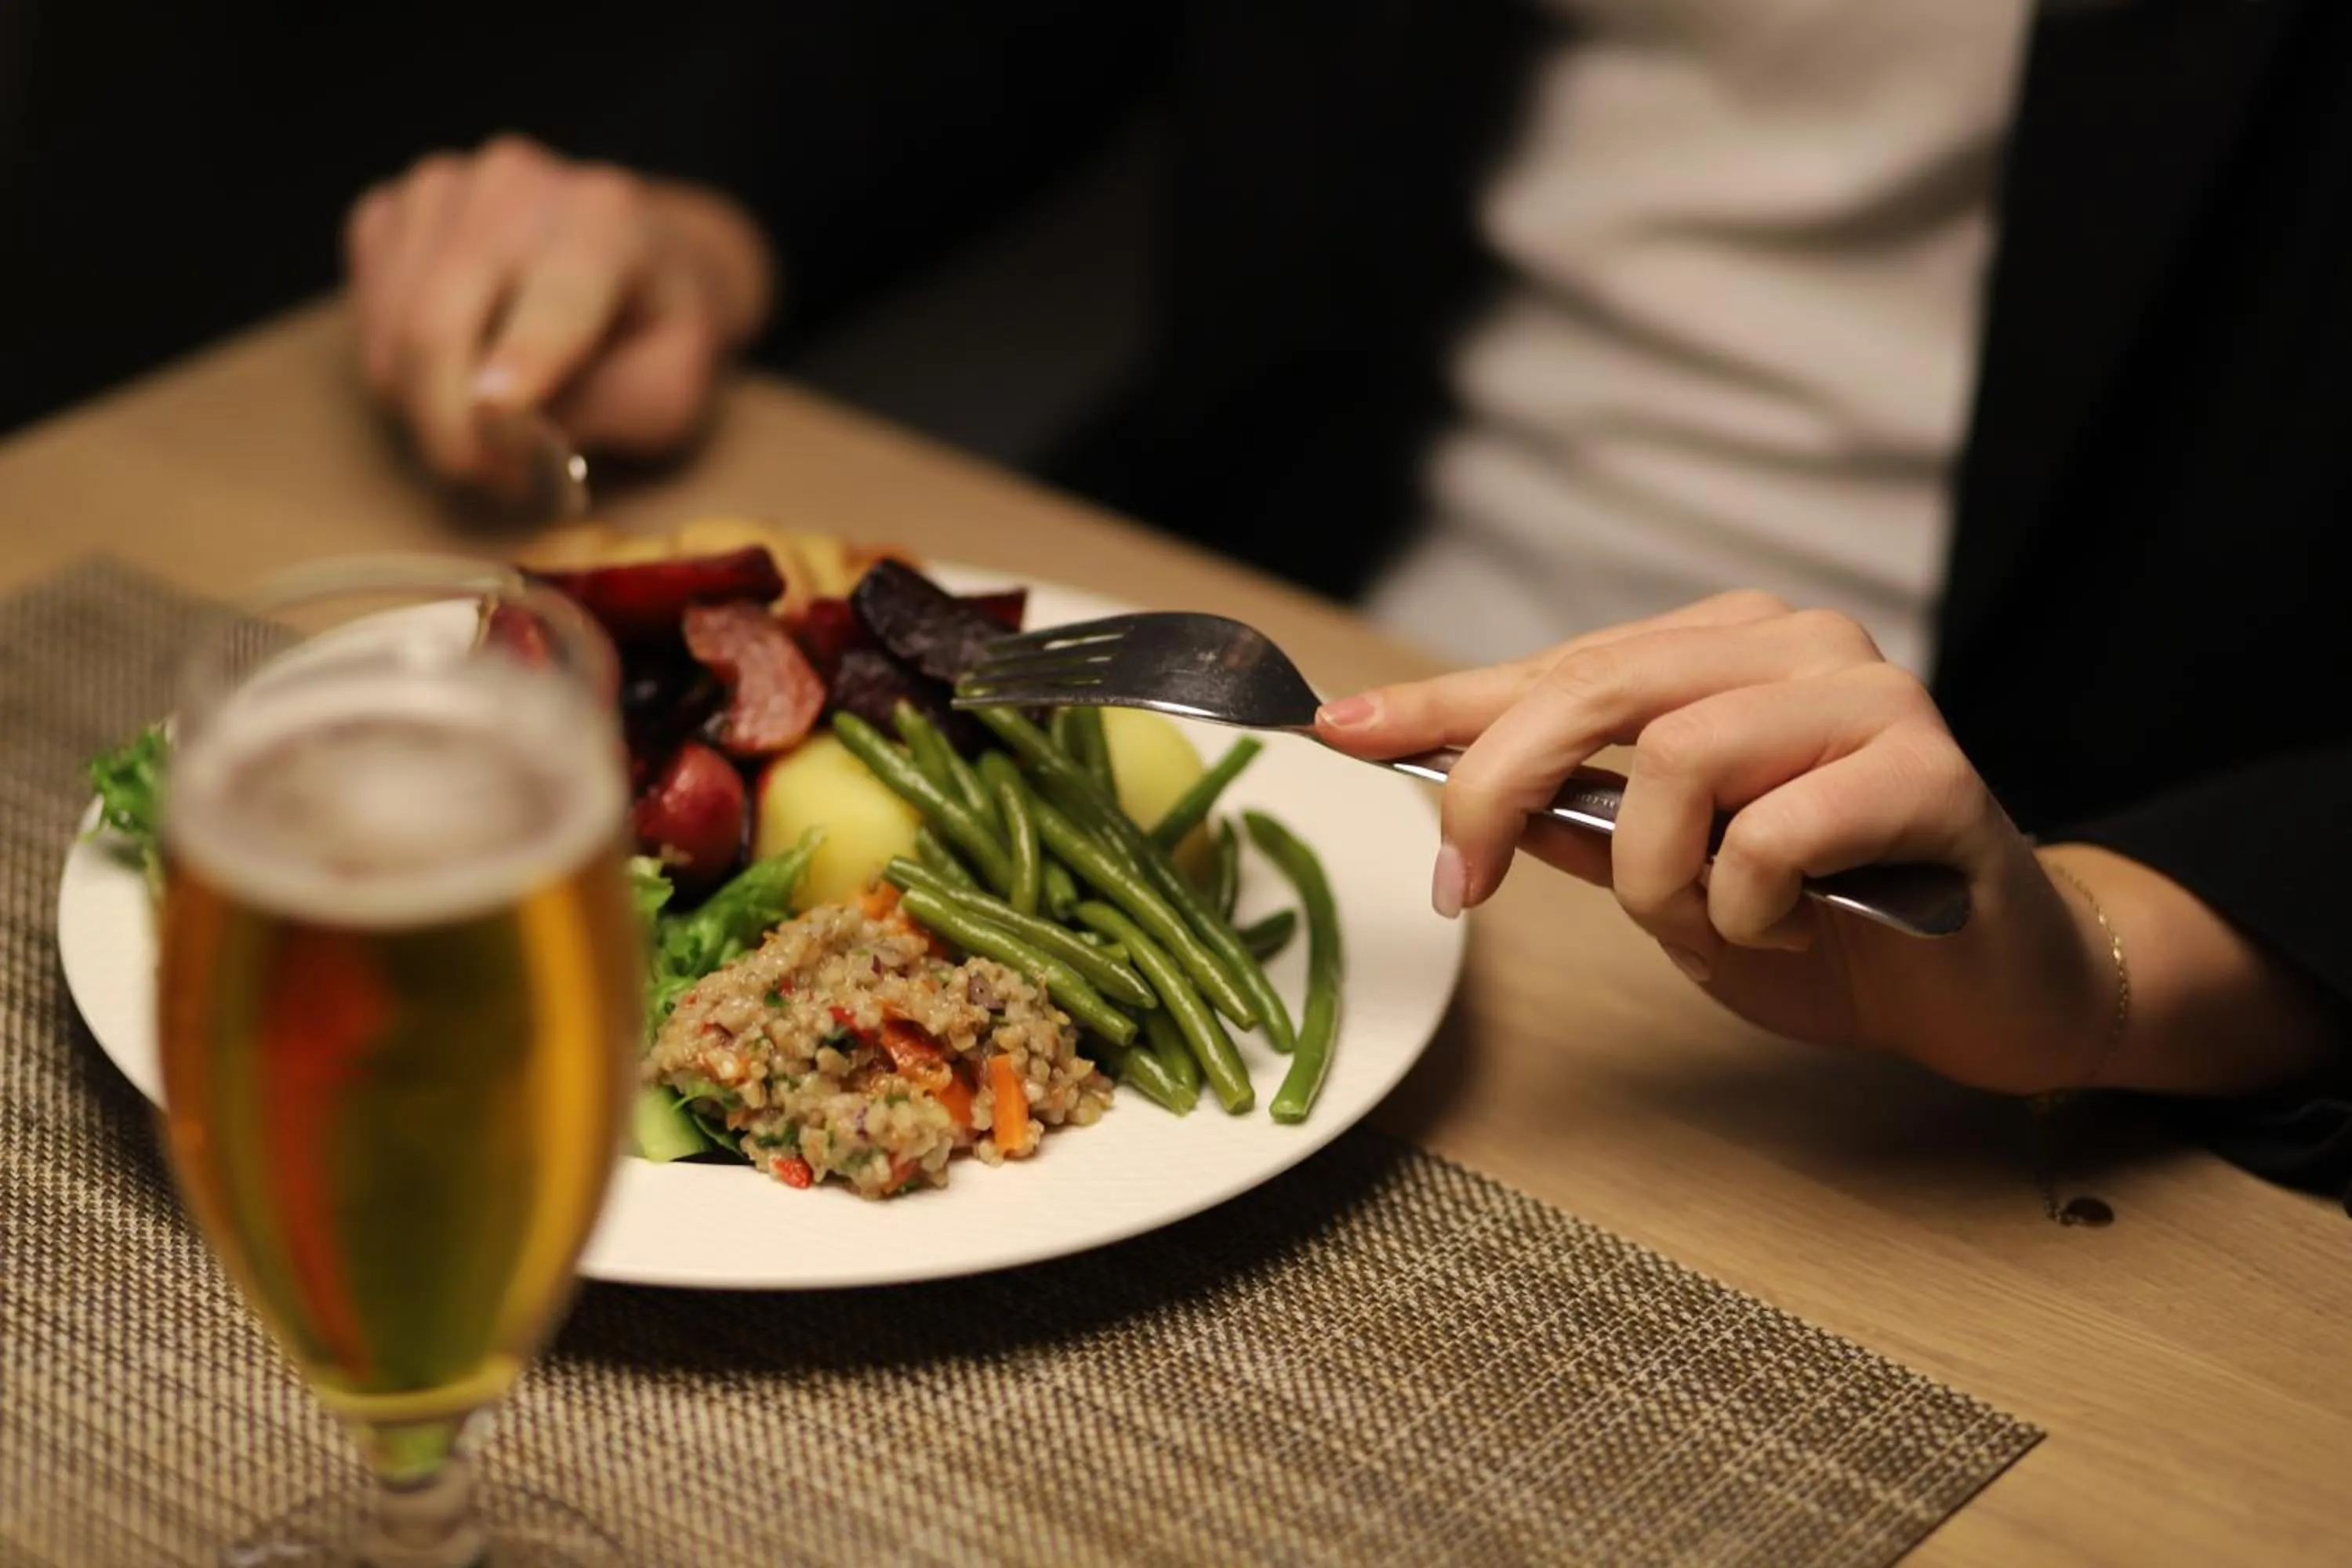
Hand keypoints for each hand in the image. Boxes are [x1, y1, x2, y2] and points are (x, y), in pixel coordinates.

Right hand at [343, 135, 773, 485]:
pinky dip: (398, 373)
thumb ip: (605, 411)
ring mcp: (442, 189)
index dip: (523, 358)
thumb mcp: (671, 391)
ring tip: (486, 441)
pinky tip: (453, 378)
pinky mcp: (392, 210)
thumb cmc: (659, 334)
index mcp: (607, 220)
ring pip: (393, 332)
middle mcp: (515, 184)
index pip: (556, 298)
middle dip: (453, 430)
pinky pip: (365, 316)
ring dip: (425, 413)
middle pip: (441, 324)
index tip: (497, 412)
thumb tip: (506, 433)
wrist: (638, 253)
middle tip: (493, 482)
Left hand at [1316, 593, 2116, 1092]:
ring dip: (1660, 877)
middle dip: (1497, 794)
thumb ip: (1581, 823)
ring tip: (1717, 922)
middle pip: (1593, 689)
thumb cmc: (1828, 923)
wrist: (1992, 985)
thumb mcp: (1671, 880)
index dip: (1437, 704)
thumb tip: (1451, 789)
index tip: (1332, 728)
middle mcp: (1794, 646)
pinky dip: (1748, 904)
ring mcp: (1868, 695)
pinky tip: (1795, 924)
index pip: (1554, 667)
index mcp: (1724, 652)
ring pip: (1677, 760)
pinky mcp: (1929, 768)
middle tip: (1466, 891)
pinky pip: (1771, 833)